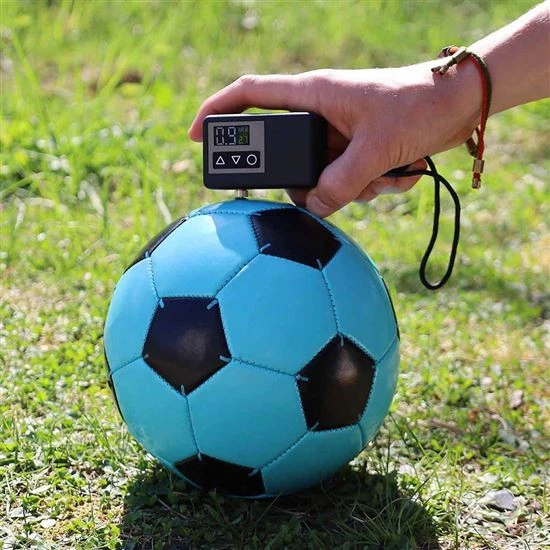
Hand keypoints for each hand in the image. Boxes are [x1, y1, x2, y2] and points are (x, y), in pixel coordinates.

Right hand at [189, 64, 479, 216]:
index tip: (195, 136)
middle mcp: (320, 115)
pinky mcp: (356, 153)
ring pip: (320, 178)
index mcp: (314, 94)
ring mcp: (338, 136)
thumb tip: (312, 210)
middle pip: (288, 157)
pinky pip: (347, 183)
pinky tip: (399, 172)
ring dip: (352, 188)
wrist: (461, 104)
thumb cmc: (419, 105)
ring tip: (386, 172)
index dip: (216, 112)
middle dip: (309, 182)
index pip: (250, 95)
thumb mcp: (376, 149)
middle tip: (333, 190)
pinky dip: (371, 187)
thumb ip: (339, 184)